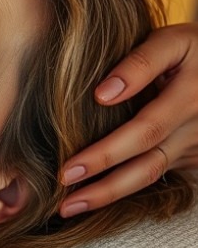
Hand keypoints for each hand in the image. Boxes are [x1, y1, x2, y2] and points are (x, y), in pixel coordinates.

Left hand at [59, 22, 197, 216]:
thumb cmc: (191, 48)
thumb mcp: (174, 42)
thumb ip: (141, 62)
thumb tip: (103, 94)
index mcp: (189, 96)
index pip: (145, 127)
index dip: (109, 148)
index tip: (70, 163)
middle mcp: (193, 127)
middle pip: (146, 160)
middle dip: (102, 176)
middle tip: (62, 181)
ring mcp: (193, 146)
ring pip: (150, 175)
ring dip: (109, 194)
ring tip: (70, 206)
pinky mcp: (189, 157)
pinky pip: (154, 176)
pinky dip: (122, 188)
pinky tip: (90, 196)